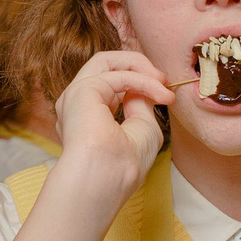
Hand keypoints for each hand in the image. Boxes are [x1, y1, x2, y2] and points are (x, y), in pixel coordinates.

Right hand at [52, 49, 173, 197]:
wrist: (106, 179)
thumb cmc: (122, 166)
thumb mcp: (143, 130)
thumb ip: (142, 106)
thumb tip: (143, 88)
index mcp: (86, 117)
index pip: (110, 86)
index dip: (139, 82)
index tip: (165, 93)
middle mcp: (76, 106)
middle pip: (105, 67)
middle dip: (138, 66)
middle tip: (163, 79)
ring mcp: (75, 96)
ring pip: (106, 62)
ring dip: (139, 66)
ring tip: (161, 80)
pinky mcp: (82, 90)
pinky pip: (118, 74)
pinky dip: (143, 79)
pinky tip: (159, 91)